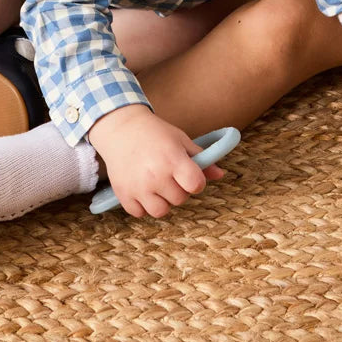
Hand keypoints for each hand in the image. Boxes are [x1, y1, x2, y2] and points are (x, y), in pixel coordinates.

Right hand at [88, 103, 223, 218]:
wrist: (121, 129)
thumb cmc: (155, 133)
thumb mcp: (181, 140)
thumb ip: (201, 158)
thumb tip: (220, 174)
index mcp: (173, 159)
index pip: (196, 185)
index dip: (196, 182)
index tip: (190, 175)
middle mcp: (156, 176)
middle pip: (180, 199)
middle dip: (179, 189)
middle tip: (170, 175)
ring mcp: (138, 187)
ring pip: (160, 211)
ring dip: (162, 201)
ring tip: (157, 185)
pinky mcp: (123, 194)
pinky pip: (139, 213)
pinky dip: (142, 205)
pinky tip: (142, 189)